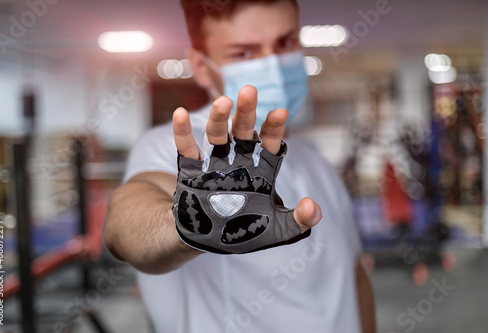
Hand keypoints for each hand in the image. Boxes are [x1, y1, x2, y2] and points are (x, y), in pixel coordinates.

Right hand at [172, 85, 321, 252]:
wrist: (210, 241)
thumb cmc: (247, 232)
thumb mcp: (279, 230)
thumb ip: (300, 221)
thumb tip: (312, 206)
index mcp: (261, 171)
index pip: (269, 144)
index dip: (273, 128)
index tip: (280, 111)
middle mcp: (239, 163)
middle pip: (243, 133)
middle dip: (246, 113)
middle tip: (249, 90)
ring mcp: (214, 166)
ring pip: (216, 137)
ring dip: (218, 118)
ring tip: (223, 101)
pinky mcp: (191, 173)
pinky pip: (186, 151)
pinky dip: (182, 133)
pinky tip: (180, 114)